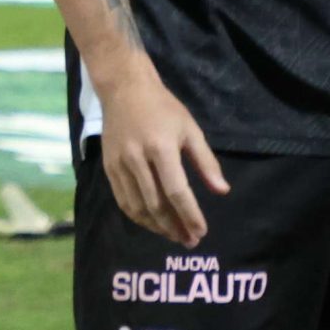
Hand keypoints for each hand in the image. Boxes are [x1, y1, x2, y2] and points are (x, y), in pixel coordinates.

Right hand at [96, 62, 229, 248]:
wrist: (124, 89)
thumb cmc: (163, 108)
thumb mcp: (190, 130)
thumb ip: (206, 162)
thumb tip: (222, 191)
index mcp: (161, 148)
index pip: (176, 192)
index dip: (190, 215)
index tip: (201, 232)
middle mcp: (137, 159)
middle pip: (156, 204)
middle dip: (174, 227)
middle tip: (189, 240)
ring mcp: (119, 164)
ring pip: (137, 206)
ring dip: (156, 226)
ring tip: (173, 235)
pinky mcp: (108, 167)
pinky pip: (122, 199)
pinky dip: (137, 216)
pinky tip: (151, 222)